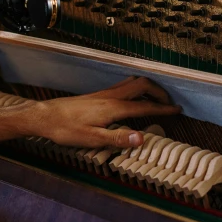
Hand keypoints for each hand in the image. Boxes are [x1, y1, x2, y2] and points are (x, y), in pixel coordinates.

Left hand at [29, 76, 179, 147]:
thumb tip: (141, 138)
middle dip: (159, 92)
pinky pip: (123, 86)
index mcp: (113, 107)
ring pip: (132, 82)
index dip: (163, 108)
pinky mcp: (97, 95)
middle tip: (170, 103)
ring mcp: (103, 94)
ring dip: (148, 87)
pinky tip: (133, 99)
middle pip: (142, 85)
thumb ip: (117, 138)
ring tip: (156, 98)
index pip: (145, 105)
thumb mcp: (92, 139)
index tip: (177, 110)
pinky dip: (136, 89)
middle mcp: (110, 96)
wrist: (44, 117)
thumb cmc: (65, 129)